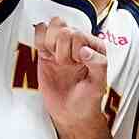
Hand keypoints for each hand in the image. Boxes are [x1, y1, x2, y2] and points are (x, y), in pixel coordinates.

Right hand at [34, 18, 108, 132]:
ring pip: (52, 25)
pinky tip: (46, 55)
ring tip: (57, 60)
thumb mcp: (99, 84)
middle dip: (63, 51)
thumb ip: (98, 64)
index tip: (77, 65)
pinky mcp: (47, 50)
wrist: (71, 112)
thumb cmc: (87, 98)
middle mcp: (79, 42)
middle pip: (63, 28)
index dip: (74, 51)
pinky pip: (40, 31)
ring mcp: (62, 44)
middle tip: (67, 66)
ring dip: (51, 44)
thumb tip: (85, 50)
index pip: (79, 34)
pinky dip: (40, 41)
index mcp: (94, 46)